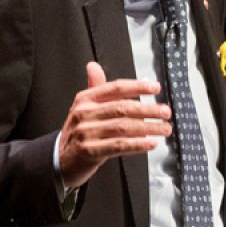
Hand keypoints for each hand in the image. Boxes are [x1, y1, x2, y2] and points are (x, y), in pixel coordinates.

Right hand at [58, 62, 172, 188]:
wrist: (59, 160)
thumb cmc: (79, 133)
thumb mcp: (84, 108)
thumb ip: (97, 89)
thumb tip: (98, 66)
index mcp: (85, 99)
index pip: (115, 88)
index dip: (137, 86)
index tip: (155, 87)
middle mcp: (84, 113)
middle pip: (122, 107)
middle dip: (148, 109)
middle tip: (166, 112)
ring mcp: (85, 133)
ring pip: (123, 127)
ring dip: (148, 127)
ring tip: (164, 129)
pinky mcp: (89, 151)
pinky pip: (118, 146)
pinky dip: (137, 144)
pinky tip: (151, 143)